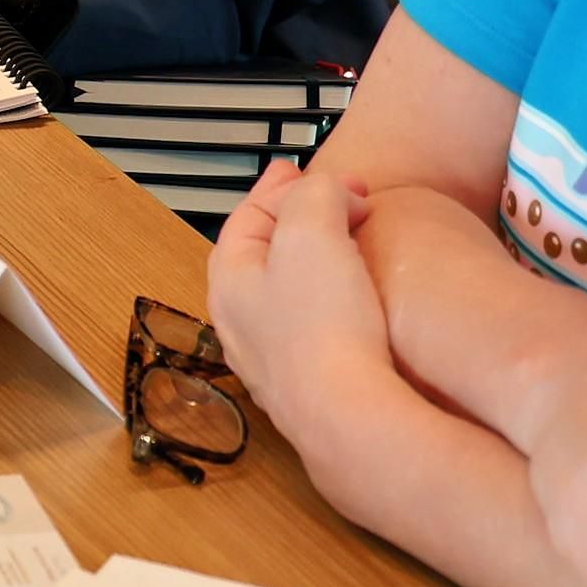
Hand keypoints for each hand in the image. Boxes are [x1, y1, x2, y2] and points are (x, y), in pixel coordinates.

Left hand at [205, 159, 399, 440]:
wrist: (348, 414)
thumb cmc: (323, 323)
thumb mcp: (311, 230)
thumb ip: (316, 194)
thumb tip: (334, 194)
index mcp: (229, 278)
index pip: (249, 214)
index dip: (286, 185)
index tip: (322, 171)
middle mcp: (240, 321)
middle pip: (265, 251)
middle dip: (299, 217)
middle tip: (337, 199)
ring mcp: (271, 357)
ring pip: (289, 289)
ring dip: (317, 257)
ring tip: (350, 240)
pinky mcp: (307, 382)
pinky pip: (313, 324)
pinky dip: (331, 296)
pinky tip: (357, 297)